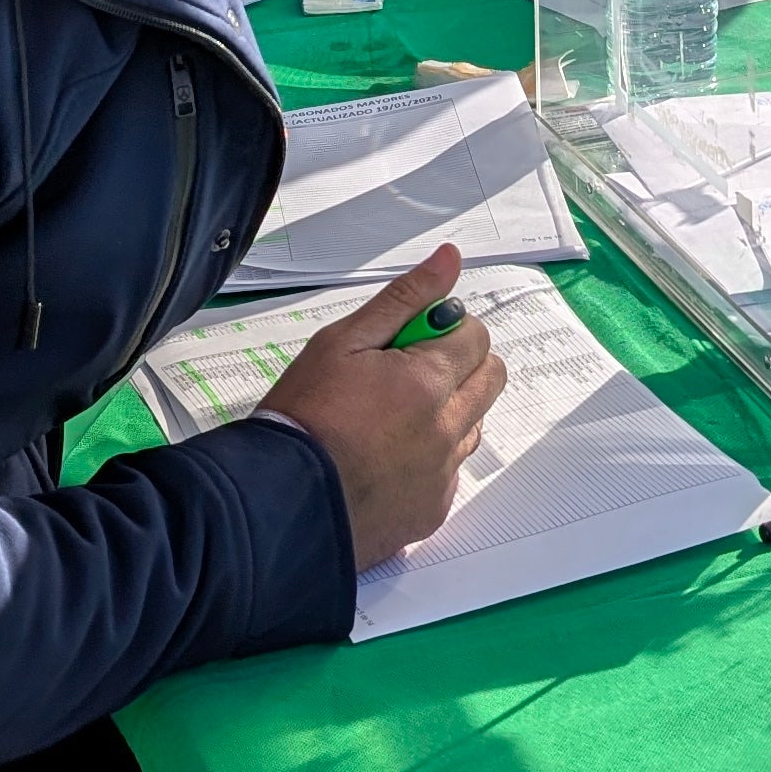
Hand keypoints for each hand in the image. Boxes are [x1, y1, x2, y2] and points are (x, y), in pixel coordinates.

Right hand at [257, 245, 507, 569]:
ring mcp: (443, 473)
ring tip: (392, 416)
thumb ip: (404, 298)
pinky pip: (451, 472)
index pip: (474, 334)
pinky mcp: (432, 509)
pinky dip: (431, 459)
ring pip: (473, 424)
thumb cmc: (305, 418)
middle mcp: (447, 429)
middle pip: (490, 377)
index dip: (443, 329)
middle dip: (461, 364)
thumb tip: (447, 261)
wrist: (280, 499)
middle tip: (410, 371)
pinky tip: (388, 456)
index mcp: (429, 381)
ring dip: (449, 411)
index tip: (411, 338)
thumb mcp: (343, 341)